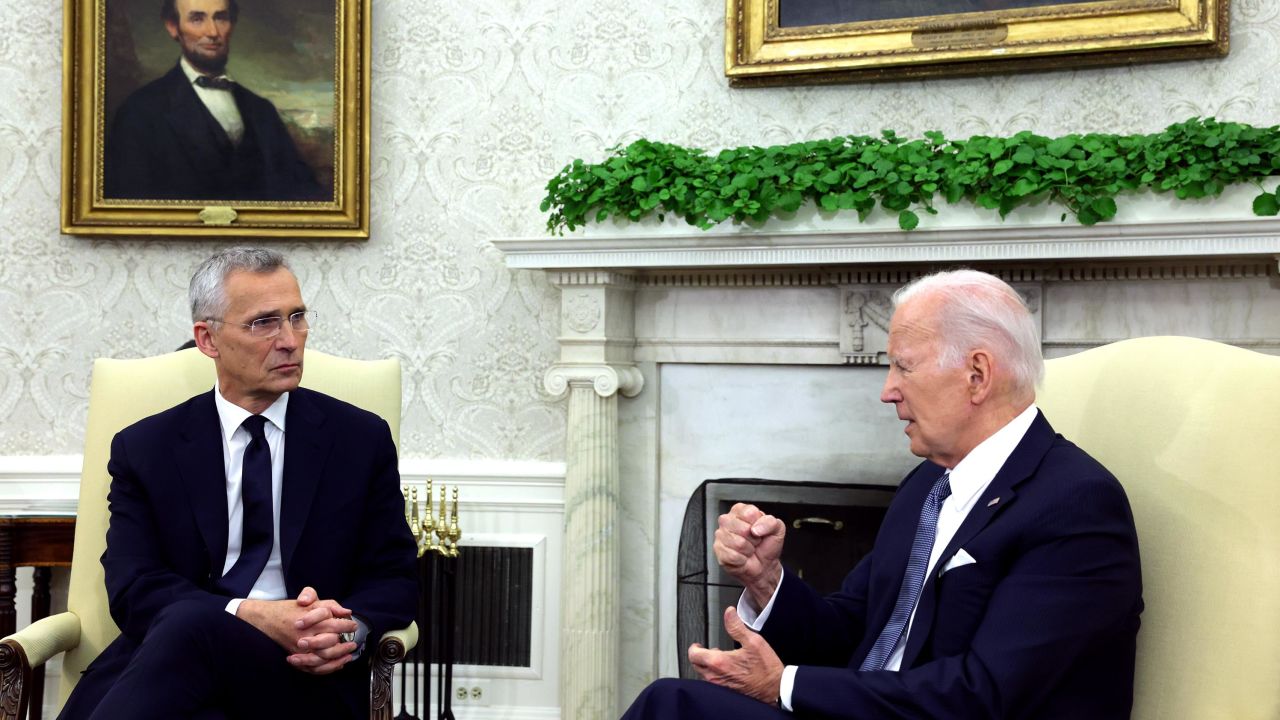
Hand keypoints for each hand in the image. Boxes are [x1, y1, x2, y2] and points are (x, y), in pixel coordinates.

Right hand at [236, 586, 358, 674]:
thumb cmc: (290, 609)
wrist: (266, 620)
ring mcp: (300, 648)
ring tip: (349, 655)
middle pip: (330, 642)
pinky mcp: (296, 657)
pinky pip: (314, 667)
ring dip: (339, 656)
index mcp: (310, 619)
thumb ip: (329, 604)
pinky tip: (338, 664)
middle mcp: (305, 635)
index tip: (353, 625)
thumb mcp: (310, 600)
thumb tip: (346, 612)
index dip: (346, 625)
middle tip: (354, 641)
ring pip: (323, 657)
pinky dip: (327, 668)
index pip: (333, 624)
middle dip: (344, 642)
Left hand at [688, 606, 783, 704]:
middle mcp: (715, 677)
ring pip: (704, 675)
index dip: (694, 647)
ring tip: (720, 659)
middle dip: (700, 657)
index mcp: (719, 662)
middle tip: (710, 651)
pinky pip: (713, 683)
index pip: (694, 655)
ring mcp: (720, 686)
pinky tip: (728, 671)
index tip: (698, 645)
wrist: (776, 690)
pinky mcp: (726, 693)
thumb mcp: (754, 641)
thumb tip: (728, 613)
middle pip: (696, 665)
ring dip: (708, 666)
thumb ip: (737, 626)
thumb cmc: (766, 669)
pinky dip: (715, 675)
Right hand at [713, 503, 784, 609]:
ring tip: (748, 549)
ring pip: (738, 543)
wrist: (764, 565)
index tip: (760, 530)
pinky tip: (742, 557)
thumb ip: (770, 522)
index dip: (759, 524)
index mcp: (740, 510)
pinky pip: (733, 556)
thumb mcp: (777, 529)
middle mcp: (727, 520)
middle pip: (743, 529)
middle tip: (754, 541)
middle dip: (753, 539)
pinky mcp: (718, 551)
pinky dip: (742, 559)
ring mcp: (720, 535)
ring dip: (748, 550)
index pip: (749, 513)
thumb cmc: (766, 545)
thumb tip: (756, 528)